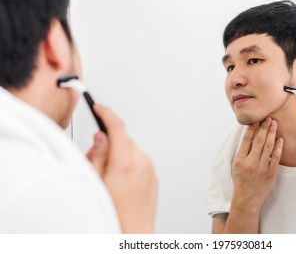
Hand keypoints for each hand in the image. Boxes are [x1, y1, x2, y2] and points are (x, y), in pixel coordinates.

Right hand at [86, 104, 157, 232]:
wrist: (134, 232)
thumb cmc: (115, 214)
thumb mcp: (97, 183)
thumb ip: (98, 155)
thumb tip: (100, 137)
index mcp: (125, 162)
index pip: (116, 127)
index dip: (106, 113)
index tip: (99, 107)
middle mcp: (141, 162)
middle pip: (123, 139)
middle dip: (108, 142)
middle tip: (95, 158)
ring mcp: (150, 168)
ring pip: (131, 149)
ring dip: (120, 154)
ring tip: (110, 175)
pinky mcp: (154, 175)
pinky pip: (140, 160)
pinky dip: (130, 162)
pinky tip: (122, 181)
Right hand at [232, 117, 282, 209]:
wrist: (247, 198)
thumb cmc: (241, 180)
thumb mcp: (237, 164)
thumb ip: (243, 151)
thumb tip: (250, 135)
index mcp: (240, 159)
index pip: (247, 139)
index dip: (253, 128)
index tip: (257, 120)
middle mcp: (250, 162)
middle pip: (258, 140)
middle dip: (264, 127)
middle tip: (268, 118)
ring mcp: (261, 168)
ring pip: (268, 147)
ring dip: (271, 133)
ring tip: (274, 124)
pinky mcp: (271, 173)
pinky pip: (276, 157)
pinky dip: (278, 147)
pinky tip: (280, 139)